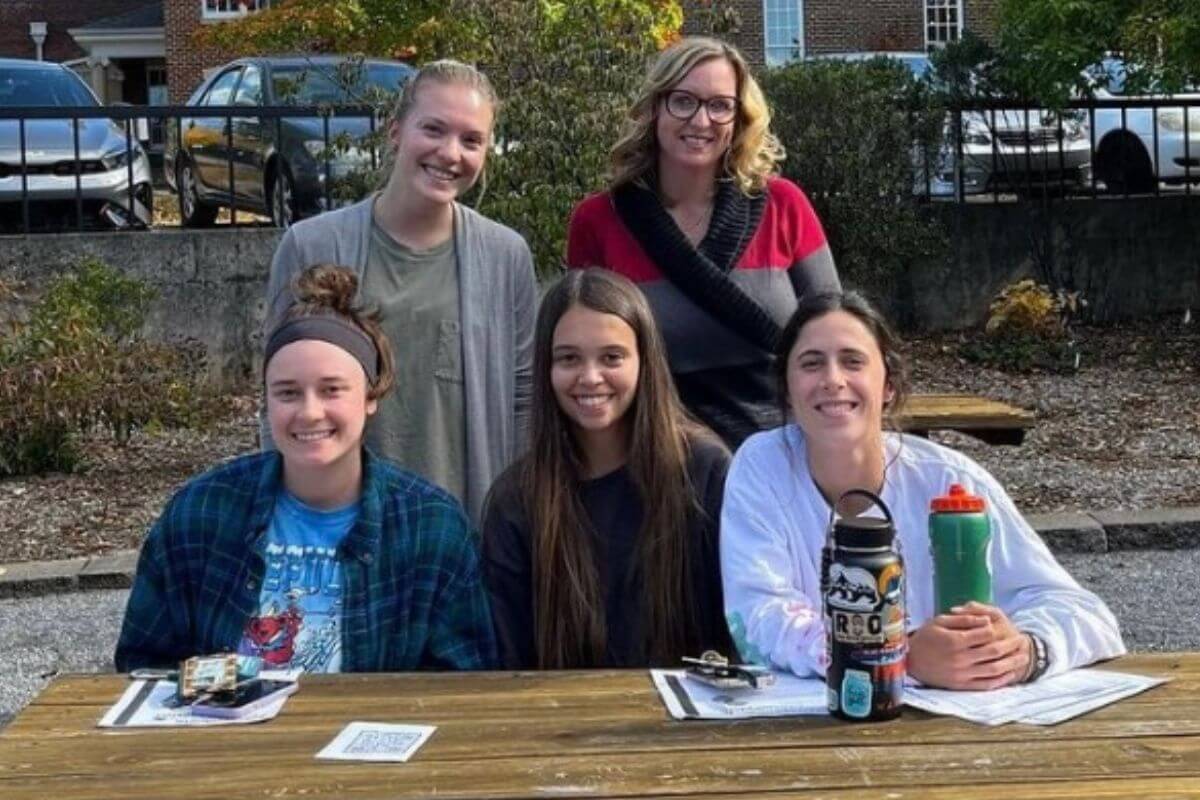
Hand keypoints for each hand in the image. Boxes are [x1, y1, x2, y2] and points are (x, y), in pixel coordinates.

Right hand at [907, 602, 1031, 689]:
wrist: (909, 661)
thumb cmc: (924, 638)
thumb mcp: (939, 621)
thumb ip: (964, 620)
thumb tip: (986, 621)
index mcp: (955, 640)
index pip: (984, 634)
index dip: (997, 629)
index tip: (1004, 627)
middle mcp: (960, 658)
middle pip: (993, 651)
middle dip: (1011, 645)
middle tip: (1022, 641)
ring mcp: (962, 674)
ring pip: (994, 669)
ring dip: (1012, 663)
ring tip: (1023, 657)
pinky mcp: (961, 685)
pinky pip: (986, 684)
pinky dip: (1000, 680)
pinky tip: (1009, 674)